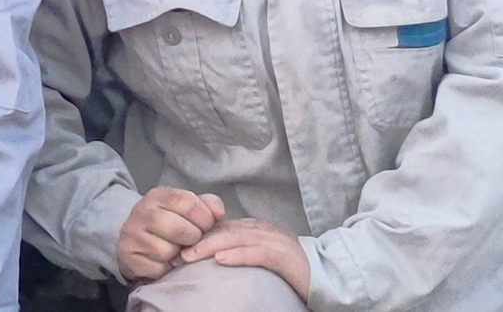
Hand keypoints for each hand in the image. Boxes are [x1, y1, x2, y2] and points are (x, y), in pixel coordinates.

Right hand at [115, 185, 225, 282]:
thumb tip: (219, 214)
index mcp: (157, 196)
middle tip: (193, 239)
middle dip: (192, 237)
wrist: (137, 239)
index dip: (204, 216)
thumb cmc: (170, 223)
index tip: (208, 224)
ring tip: (177, 249)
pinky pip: (157, 268)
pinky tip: (165, 261)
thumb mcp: (186, 209)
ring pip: (165, 251)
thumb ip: (207, 205)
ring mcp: (132, 235)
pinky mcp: (128, 257)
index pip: (186, 201)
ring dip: (178, 255)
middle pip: (175, 227)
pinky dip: (166, 268)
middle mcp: (141, 212)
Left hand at [182, 215, 310, 292]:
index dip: (199, 236)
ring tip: (190, 256)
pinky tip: (220, 260)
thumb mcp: (261, 254)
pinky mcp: (284, 257)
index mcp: (257, 228)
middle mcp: (264, 230)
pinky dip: (238, 256)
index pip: (222, 228)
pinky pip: (258, 253)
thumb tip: (212, 255)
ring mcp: (275, 241)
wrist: (325, 275)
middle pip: (225, 231)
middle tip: (177, 253)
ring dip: (210, 247)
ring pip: (237, 239)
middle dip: (198, 241)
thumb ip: (241, 249)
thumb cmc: (289, 269)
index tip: (178, 248)